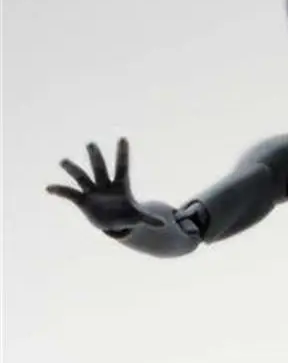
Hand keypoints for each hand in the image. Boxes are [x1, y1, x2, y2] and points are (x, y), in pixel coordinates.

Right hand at [46, 138, 163, 232]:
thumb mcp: (138, 218)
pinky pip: (69, 193)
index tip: (123, 138)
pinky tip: (49, 189)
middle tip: (91, 144)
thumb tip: (164, 223)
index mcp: (120, 186)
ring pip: (82, 177)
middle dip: (96, 156)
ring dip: (73, 169)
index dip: (123, 154)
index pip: (122, 167)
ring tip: (63, 161)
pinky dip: (60, 191)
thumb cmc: (127, 215)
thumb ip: (149, 219)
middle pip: (100, 168)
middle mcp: (105, 184)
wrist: (113, 223)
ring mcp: (92, 191)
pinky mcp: (82, 200)